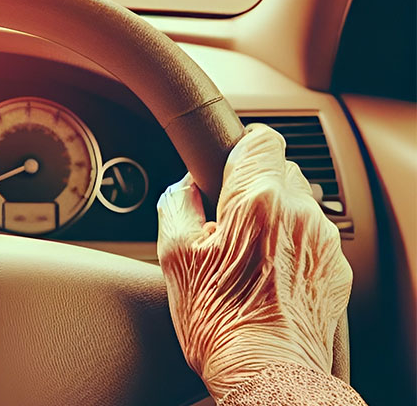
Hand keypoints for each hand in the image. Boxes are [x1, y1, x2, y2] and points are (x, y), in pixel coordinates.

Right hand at [156, 123, 351, 399]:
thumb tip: (182, 189)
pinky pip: (313, 239)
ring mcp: (324, 243)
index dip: (238, 149)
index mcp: (257, 201)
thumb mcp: (174, 257)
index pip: (261, 139)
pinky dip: (292, 247)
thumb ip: (175, 205)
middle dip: (253, 189)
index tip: (224, 167)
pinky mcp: (336, 270)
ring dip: (275, 219)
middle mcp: (300, 214)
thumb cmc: (219, 321)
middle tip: (225, 223)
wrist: (265, 371)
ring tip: (246, 256)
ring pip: (299, 206)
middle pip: (281, 171)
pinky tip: (267, 276)